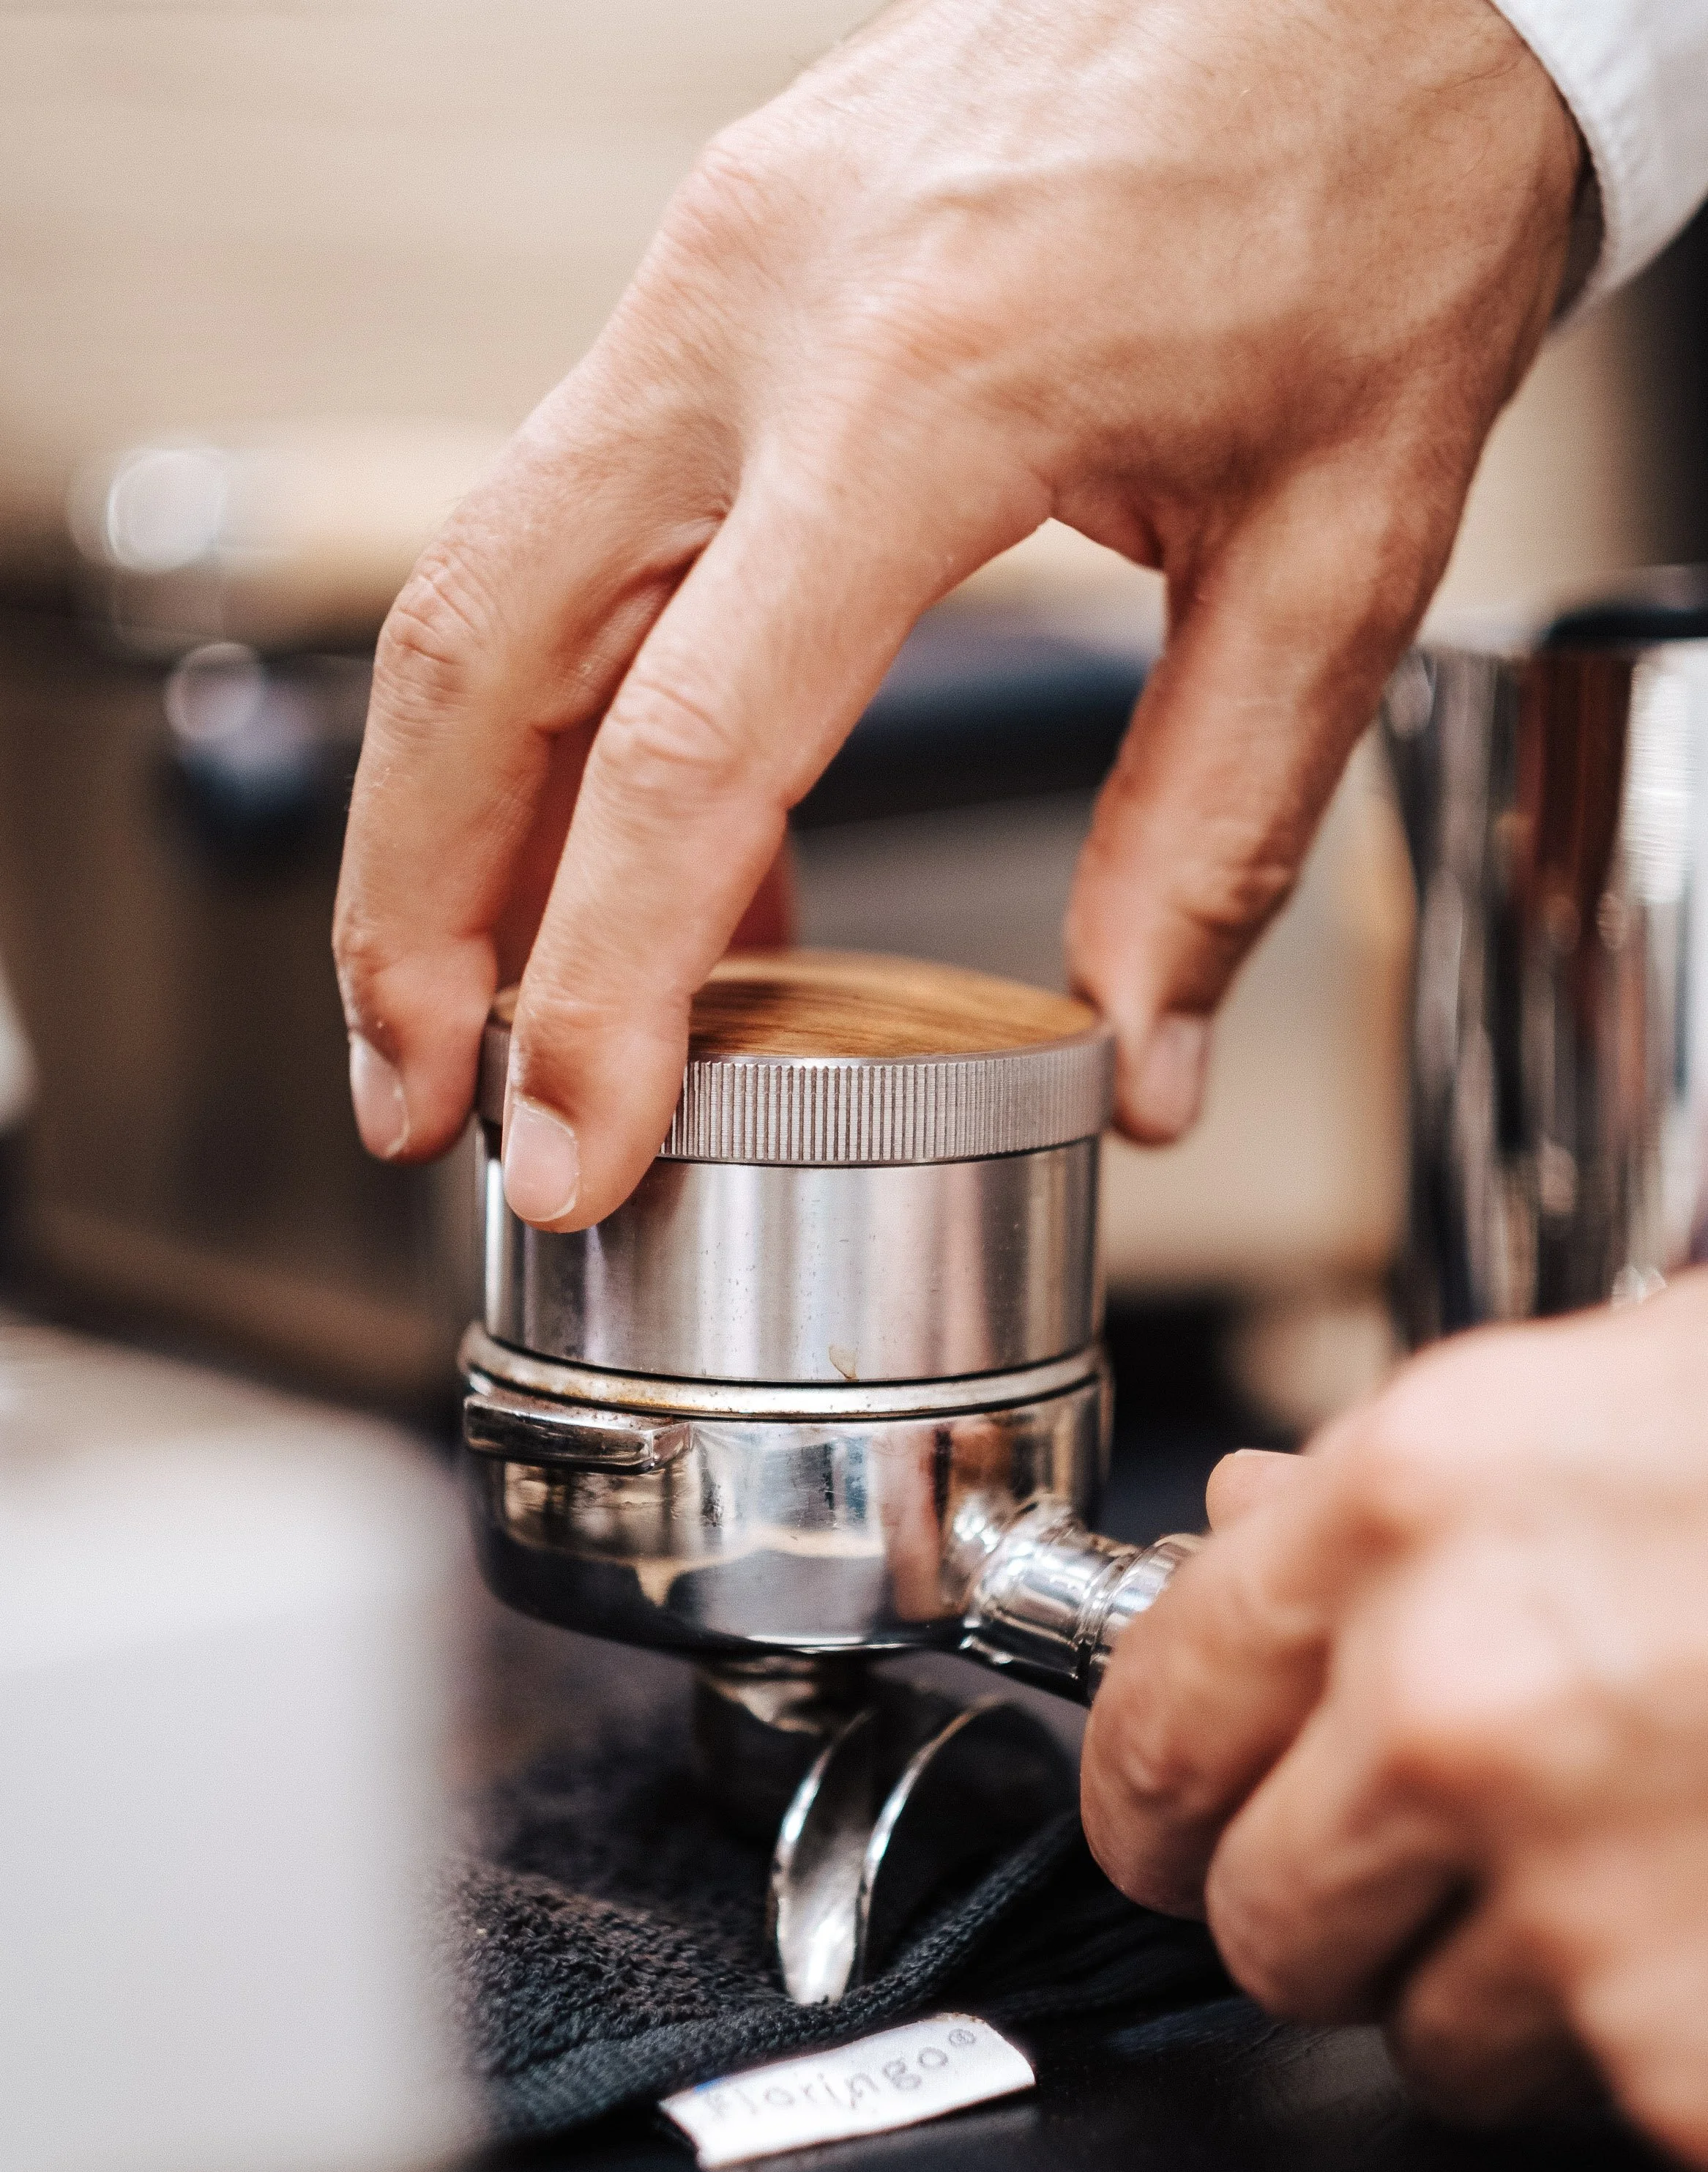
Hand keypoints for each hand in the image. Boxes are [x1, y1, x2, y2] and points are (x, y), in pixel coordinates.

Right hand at [333, 0, 1578, 1228]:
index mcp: (924, 394)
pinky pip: (584, 519)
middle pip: (479, 656)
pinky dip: (571, 709)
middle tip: (421, 1105)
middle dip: (414, 915)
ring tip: (479, 1013)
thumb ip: (1216, 824)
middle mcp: (758, 316)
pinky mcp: (719, 273)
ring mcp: (712, 276)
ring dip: (448, 818)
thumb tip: (1132, 1057)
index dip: (606, 987)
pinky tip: (636, 851)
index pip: (690, 750)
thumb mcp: (1347, 545)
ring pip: (481, 581)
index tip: (570, 1148)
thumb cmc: (1375, 199)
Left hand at [1081, 1278, 1707, 2171]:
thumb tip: (1242, 1533)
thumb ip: (1401, 1490)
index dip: (1167, 1778)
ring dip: (1503, 1983)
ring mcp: (1583, 1900)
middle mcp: (1459, 1701)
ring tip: (1647, 1864)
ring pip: (1422, 2035)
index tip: (1189, 1805)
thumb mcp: (1620, 1393)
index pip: (1153, 1716)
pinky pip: (1592, 2103)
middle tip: (1435, 1850)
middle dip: (1329, 1897)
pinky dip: (1652, 2053)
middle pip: (1254, 1912)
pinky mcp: (1689, 2064)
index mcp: (1416, 1505)